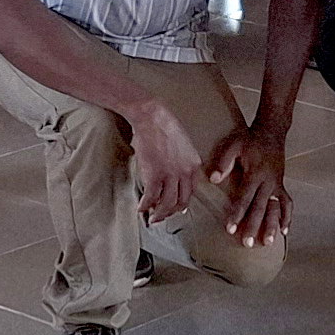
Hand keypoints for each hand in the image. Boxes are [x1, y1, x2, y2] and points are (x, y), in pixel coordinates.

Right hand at [128, 99, 205, 222]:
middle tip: (162, 217)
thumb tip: (173, 174)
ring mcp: (170, 175)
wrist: (152, 117)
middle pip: (181, 201)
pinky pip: (151, 198)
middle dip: (170, 213)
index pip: (191, 191)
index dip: (182, 203)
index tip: (176, 209)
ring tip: (151, 218)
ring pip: (167, 204)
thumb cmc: (163, 125)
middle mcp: (185, 172)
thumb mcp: (183, 144)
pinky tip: (140, 208)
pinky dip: (145, 206)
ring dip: (158, 214)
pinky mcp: (155, 175)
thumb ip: (182, 160)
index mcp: (194, 164)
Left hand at [202, 121, 290, 245]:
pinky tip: (285, 231)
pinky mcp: (281, 185)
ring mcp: (277, 184)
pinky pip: (287, 203)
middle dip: (254, 226)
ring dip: (272, 226)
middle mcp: (268, 181)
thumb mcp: (234, 145)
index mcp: (255, 173)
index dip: (237, 214)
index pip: (245, 197)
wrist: (271, 132)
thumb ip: (224, 162)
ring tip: (268, 242)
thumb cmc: (250, 140)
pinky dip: (287, 217)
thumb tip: (214, 179)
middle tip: (248, 243)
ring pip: (276, 208)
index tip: (230, 229)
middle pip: (261, 207)